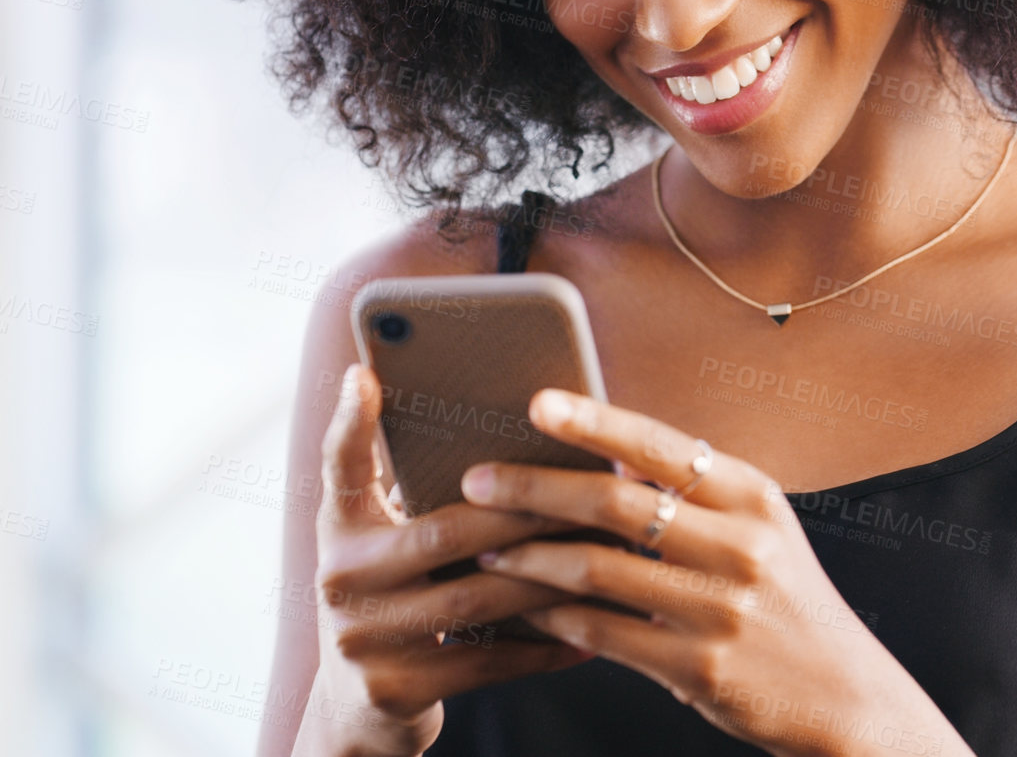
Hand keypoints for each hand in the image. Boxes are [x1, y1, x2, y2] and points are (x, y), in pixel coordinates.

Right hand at [295, 365, 590, 756]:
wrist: (357, 710)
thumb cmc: (399, 599)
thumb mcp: (389, 545)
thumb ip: (422, 498)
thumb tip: (509, 438)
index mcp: (339, 530)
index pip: (339, 465)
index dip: (350, 419)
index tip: (365, 371)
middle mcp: (339, 579)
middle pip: (447, 532)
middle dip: (529, 512)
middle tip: (595, 490)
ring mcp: (362, 638)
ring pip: (480, 597)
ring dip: (553, 576)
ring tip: (611, 556)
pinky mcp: (394, 689)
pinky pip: (489, 660)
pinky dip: (545, 645)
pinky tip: (591, 631)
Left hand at [462, 389, 974, 756]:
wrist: (843, 694)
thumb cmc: (786, 603)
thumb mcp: (759, 531)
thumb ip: (694, 495)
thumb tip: (605, 451)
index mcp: (752, 497)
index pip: (659, 446)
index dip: (594, 421)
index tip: (537, 402)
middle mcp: (740, 545)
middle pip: (615, 500)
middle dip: (534, 487)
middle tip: (477, 480)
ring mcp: (719, 609)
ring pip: (597, 569)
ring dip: (529, 557)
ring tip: (488, 549)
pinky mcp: (699, 668)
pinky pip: (604, 633)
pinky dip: (556, 617)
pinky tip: (529, 609)